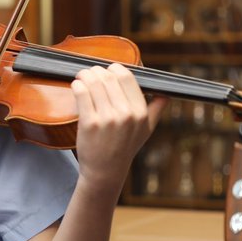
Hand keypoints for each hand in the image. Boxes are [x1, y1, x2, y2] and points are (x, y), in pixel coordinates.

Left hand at [71, 63, 165, 194]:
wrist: (105, 171)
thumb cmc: (124, 148)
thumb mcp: (146, 130)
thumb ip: (156, 110)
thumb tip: (166, 93)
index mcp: (140, 112)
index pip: (127, 77)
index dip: (114, 69)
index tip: (107, 70)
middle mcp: (126, 114)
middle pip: (108, 77)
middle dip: (96, 71)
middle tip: (90, 72)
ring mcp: (107, 119)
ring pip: (93, 82)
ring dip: (85, 75)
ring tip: (81, 77)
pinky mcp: (89, 123)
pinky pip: (81, 93)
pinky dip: (77, 85)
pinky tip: (75, 86)